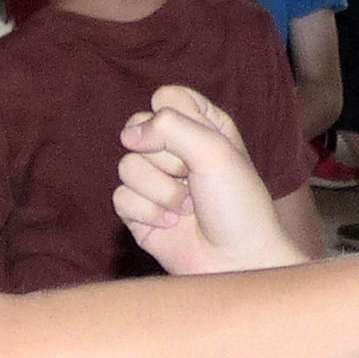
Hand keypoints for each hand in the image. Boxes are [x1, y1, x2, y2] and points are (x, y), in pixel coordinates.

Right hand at [112, 86, 308, 274]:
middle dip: (167, 159)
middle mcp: (175, 150)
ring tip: (187, 208)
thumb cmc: (238, 204)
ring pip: (126, 165)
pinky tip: (172, 225)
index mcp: (201, 126)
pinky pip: (121, 197)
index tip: (198, 142)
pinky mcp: (138, 213)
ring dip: (161, 190)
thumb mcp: (214, 150)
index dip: (174, 118)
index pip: (166, 97)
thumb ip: (169, 126)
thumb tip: (127, 136)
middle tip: (193, 179)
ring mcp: (154, 182)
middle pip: (138, 129)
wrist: (237, 260)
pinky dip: (148, 212)